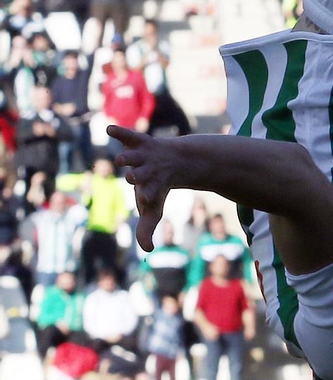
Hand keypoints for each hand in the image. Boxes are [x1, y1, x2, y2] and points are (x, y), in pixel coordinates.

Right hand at [109, 126, 181, 249]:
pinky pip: (129, 135)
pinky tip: (109, 129)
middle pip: (142, 173)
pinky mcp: (139, 141)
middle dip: (137, 175)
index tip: (147, 198)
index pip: (151, 192)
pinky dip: (120, 132)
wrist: (176, 161)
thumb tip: (149, 250)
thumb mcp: (153, 209)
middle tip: (132, 178)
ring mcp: (143, 156)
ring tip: (121, 160)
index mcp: (152, 186)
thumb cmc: (158, 188)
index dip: (149, 195)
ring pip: (134, 156)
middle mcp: (148, 170)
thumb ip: (146, 229)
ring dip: (127, 158)